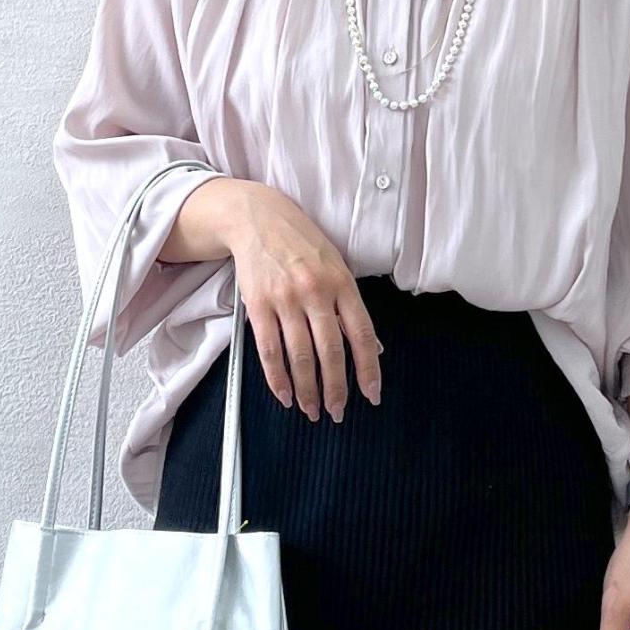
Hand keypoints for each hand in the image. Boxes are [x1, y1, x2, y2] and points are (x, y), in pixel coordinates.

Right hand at [172, 179, 381, 421]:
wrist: (257, 217)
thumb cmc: (302, 244)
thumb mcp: (336, 266)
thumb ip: (350, 307)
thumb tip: (371, 348)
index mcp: (342, 283)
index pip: (360, 334)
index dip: (368, 369)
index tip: (372, 395)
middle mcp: (315, 291)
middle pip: (329, 351)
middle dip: (335, 388)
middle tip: (338, 412)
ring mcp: (285, 299)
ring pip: (299, 356)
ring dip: (307, 390)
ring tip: (312, 411)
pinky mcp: (258, 305)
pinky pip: (269, 351)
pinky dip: (277, 378)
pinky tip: (285, 396)